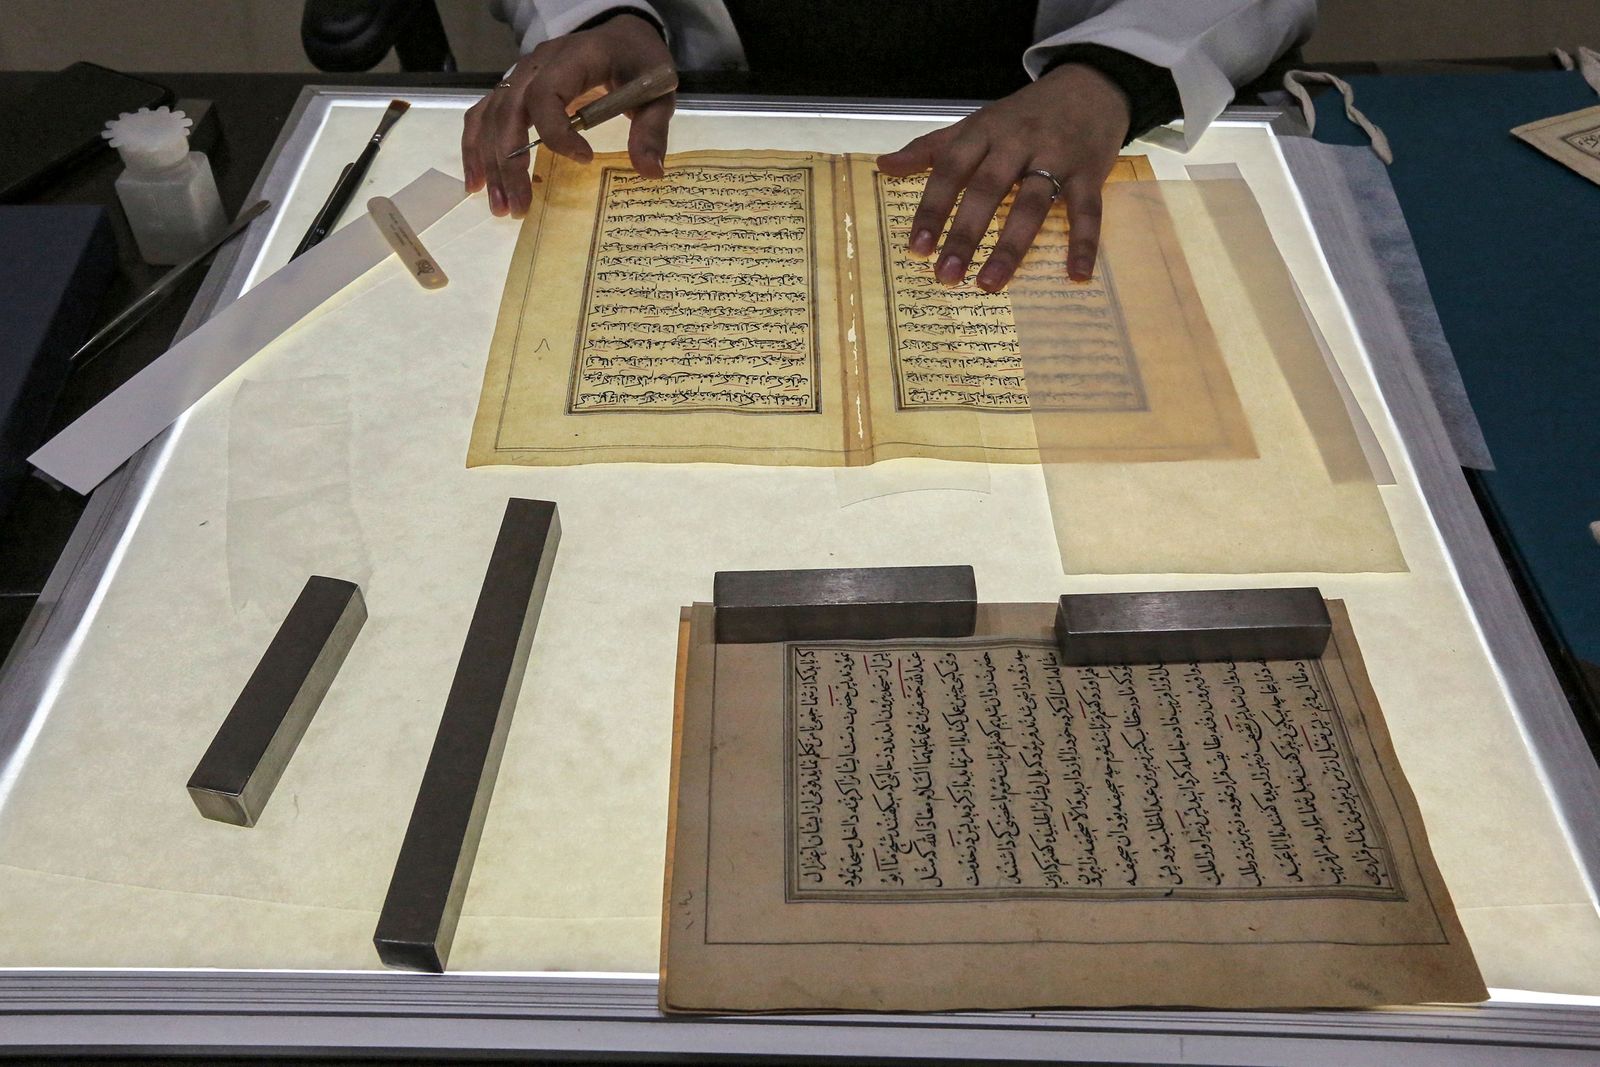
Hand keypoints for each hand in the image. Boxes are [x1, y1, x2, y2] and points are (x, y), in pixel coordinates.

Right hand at [461, 13, 674, 216]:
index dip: (558, 132)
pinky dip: (476, 148)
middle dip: (510, 162)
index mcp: (574, 57)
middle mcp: (538, 63)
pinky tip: (477, 183)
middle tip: (519, 207)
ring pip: (490, 116)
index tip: (585, 160)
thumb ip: (652, 128)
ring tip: (500, 206)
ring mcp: (520, 74)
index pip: (547, 94)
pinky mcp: (514, 88)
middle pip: (509, 111)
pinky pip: (483, 115)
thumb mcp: (657, 90)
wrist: (620, 37)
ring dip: (489, 163)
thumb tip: (650, 171)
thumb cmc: (638, 63)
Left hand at [876, 63, 1130, 290]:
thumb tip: (883, 166)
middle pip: (987, 189)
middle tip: (946, 274)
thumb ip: (931, 148)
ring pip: (1032, 203)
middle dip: (965, 233)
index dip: (932, 209)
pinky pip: (1087, 210)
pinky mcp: (1090, 171)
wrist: (1090, 85)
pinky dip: (1083, 242)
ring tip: (990, 283)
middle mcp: (1017, 142)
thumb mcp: (975, 123)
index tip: (916, 248)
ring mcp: (1056, 156)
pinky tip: (1077, 274)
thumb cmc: (1024, 114)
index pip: (951, 170)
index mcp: (984, 131)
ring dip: (1011, 246)